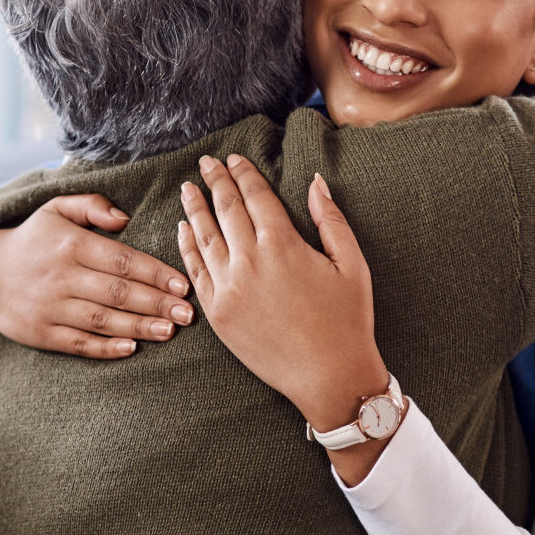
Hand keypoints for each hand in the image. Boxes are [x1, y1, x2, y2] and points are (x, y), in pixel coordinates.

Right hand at [0, 194, 193, 358]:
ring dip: (138, 328)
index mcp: (70, 244)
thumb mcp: (56, 209)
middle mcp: (60, 276)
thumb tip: (125, 217)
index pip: (122, 259)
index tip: (183, 285)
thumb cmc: (31, 240)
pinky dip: (105, 348)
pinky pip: (78, 343)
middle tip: (188, 315)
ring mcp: (49, 307)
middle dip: (156, 304)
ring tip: (169, 332)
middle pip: (117, 292)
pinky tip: (131, 349)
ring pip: (102, 320)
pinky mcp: (40, 333)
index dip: (155, 273)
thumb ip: (92, 205)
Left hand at [175, 155, 387, 433]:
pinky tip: (183, 230)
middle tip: (207, 163)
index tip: (234, 159)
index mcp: (283, 244)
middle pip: (226, 209)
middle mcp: (250, 261)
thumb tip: (315, 181)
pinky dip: (187, 247)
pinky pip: (196, 271)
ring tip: (188, 188)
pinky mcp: (218, 313)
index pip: (255, 196)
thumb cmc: (348, 320)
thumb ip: (329, 219)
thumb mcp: (351, 263)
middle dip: (216, 181)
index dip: (244, 174)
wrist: (329, 376)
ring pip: (204, 236)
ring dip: (194, 208)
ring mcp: (229, 288)